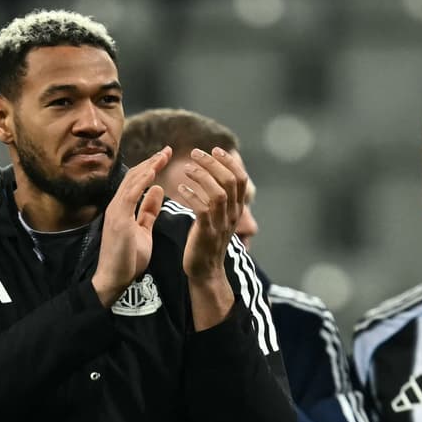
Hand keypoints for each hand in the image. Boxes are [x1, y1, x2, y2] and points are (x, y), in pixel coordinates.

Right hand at [92, 147, 170, 306]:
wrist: (114, 280)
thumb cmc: (128, 259)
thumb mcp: (143, 231)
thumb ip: (148, 211)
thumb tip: (157, 190)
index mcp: (123, 208)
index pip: (137, 182)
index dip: (151, 168)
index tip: (165, 157)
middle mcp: (117, 205)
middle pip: (134, 176)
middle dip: (151, 162)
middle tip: (167, 150)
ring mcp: (116, 211)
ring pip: (132, 181)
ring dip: (149, 166)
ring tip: (163, 155)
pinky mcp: (119, 219)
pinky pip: (131, 194)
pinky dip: (142, 180)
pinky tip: (154, 171)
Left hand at [178, 146, 245, 329]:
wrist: (205, 272)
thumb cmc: (206, 242)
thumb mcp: (219, 219)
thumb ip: (220, 199)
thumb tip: (215, 175)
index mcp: (237, 209)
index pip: (241, 178)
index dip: (229, 161)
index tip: (215, 149)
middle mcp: (232, 215)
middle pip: (230, 181)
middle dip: (213, 163)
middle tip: (195, 153)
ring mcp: (221, 224)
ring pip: (218, 192)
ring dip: (202, 176)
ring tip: (186, 168)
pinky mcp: (207, 232)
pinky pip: (202, 208)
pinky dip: (191, 194)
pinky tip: (180, 188)